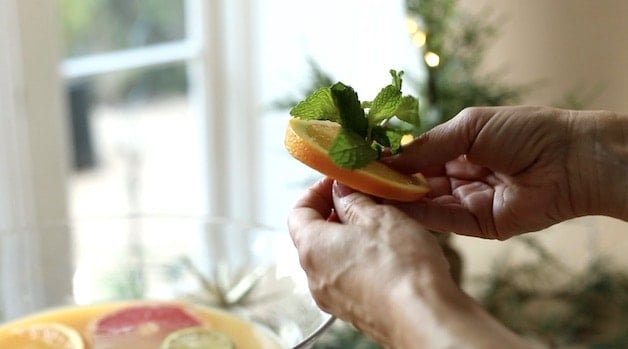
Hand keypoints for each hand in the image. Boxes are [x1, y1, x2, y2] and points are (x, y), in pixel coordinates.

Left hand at [287, 177, 529, 347]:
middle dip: (338, 213)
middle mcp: (315, 277)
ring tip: (384, 225)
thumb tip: (341, 190)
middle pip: (315, 235)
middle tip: (366, 199)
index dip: (316, 191)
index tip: (339, 182)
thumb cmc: (400, 267)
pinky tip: (391, 254)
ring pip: (335, 258)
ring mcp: (334, 298)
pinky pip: (351, 278)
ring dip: (353, 237)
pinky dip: (363, 261)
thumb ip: (354, 200)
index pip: (298, 212)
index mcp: (312, 248)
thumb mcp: (378, 216)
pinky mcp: (356, 311)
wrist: (425, 318)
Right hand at [384, 106, 627, 238]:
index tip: (362, 162)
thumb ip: (428, 146)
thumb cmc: (525, 131)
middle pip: (418, 183)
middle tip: (356, 184)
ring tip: (366, 197)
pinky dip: (419, 215)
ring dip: (399, 201)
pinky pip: (444, 221)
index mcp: (461, 147)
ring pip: (427, 204)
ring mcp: (470, 202)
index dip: (391, 160)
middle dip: (390, 183)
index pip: (417, 157)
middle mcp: (462, 176)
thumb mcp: (469, 127)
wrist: (572, 160)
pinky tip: (393, 209)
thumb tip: (388, 158)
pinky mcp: (480, 226)